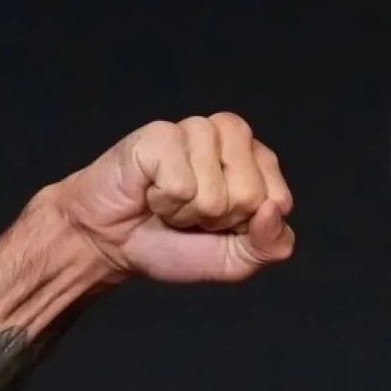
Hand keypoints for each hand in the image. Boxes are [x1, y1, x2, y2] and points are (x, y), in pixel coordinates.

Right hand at [50, 113, 294, 282]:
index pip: (279, 200)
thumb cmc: (175, 244)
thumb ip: (272, 245)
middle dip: (216, 219)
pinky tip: (150, 191)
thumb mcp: (236, 260)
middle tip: (190, 214)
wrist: (111, 243)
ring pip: (215, 193)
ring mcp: (197, 130)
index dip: (246, 226)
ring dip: (187, 212)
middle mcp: (233, 137)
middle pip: (250, 196)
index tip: (221, 224)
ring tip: (169, 202)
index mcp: (259, 161)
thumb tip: (273, 209)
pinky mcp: (161, 133)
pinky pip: (181, 186)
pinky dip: (163, 202)